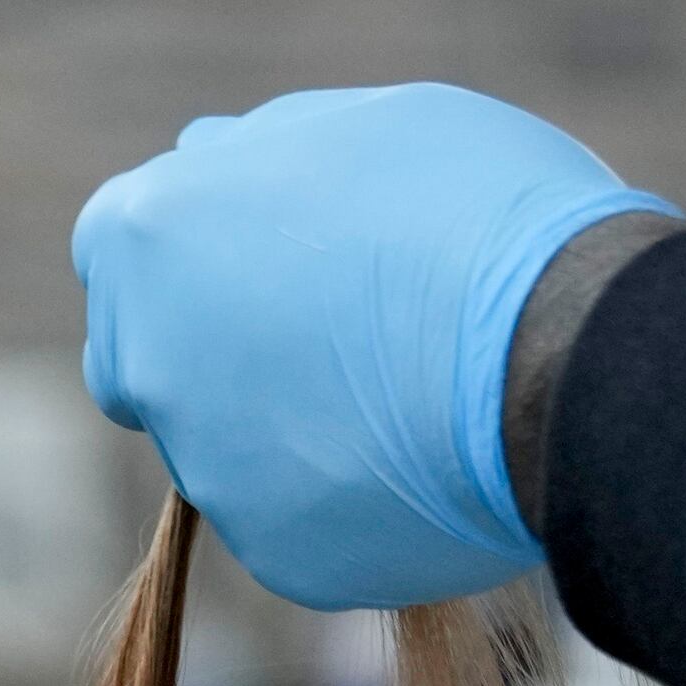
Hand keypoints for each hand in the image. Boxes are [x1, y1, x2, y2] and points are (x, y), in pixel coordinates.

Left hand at [73, 84, 674, 610]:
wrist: (566, 349)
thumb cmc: (475, 211)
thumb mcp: (360, 129)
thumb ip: (264, 158)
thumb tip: (214, 163)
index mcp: (148, 235)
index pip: (119, 252)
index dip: (190, 257)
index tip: (256, 262)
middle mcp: (149, 361)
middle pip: (145, 368)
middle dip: (210, 357)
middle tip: (319, 342)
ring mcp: (210, 470)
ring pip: (231, 455)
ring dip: (293, 432)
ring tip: (411, 398)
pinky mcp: (282, 556)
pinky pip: (307, 525)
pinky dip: (354, 502)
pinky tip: (434, 463)